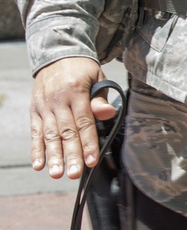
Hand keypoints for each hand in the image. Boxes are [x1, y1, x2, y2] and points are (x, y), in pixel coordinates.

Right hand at [31, 56, 116, 179]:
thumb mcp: (96, 77)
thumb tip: (108, 113)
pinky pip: (35, 132)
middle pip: (66, 131)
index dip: (88, 142)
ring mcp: (44, 106)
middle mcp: (58, 100)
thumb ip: (100, 97)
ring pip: (49, 134)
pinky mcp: (34, 110)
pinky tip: (39, 165)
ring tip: (57, 174)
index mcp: (76, 90)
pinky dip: (36, 149)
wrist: (56, 54)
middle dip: (71, 154)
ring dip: (53, 156)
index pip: (84, 121)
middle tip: (75, 174)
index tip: (92, 161)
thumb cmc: (82, 70)